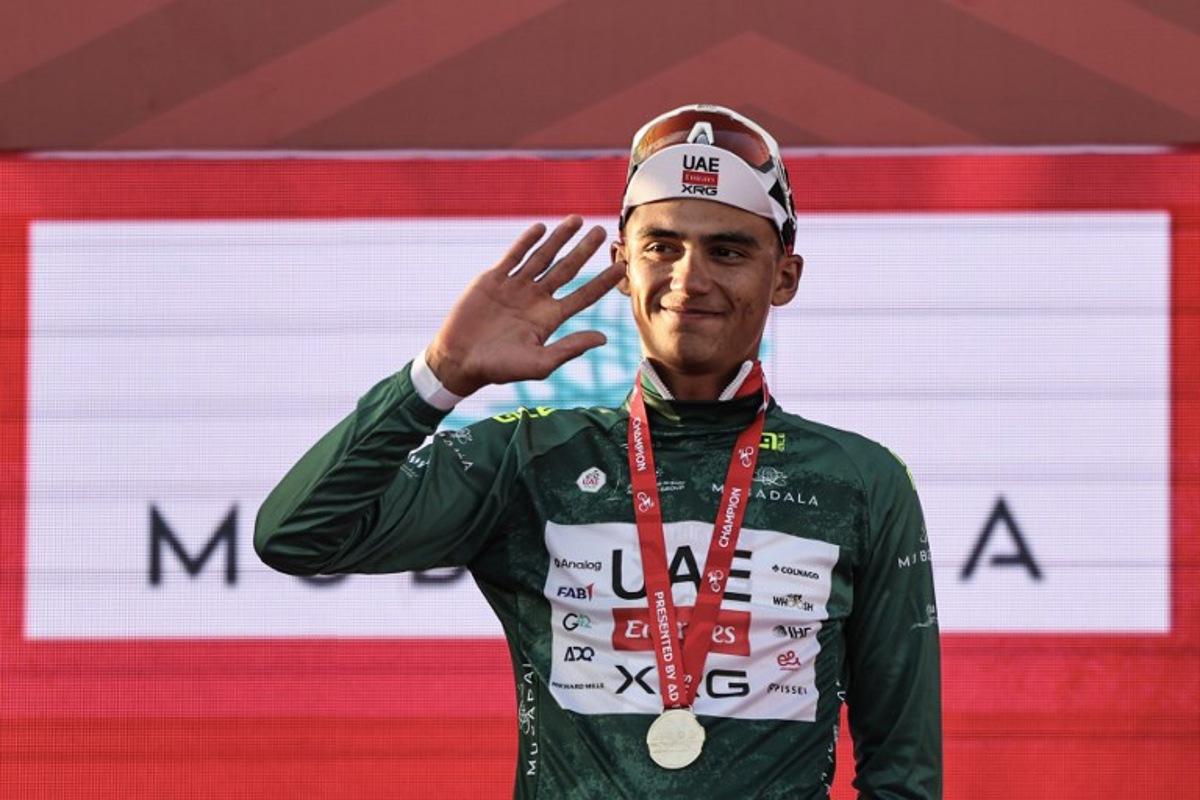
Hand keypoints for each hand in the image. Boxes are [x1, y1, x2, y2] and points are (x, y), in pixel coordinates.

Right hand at [425, 216, 625, 396]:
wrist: (459, 360)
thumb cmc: (499, 368)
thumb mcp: (539, 363)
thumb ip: (570, 348)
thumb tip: (603, 338)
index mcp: (549, 318)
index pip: (583, 296)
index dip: (602, 282)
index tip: (621, 267)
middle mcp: (536, 299)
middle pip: (567, 269)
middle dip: (584, 250)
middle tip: (601, 232)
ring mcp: (515, 287)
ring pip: (543, 257)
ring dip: (559, 238)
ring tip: (577, 220)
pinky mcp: (493, 280)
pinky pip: (513, 256)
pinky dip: (526, 241)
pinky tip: (541, 228)